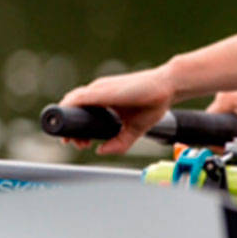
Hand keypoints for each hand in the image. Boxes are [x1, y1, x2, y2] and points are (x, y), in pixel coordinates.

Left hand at [58, 65, 176, 154]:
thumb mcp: (134, 129)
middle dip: (68, 128)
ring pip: (72, 102)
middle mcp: (97, 91)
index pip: (79, 111)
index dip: (73, 127)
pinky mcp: (103, 89)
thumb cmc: (153, 103)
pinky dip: (71, 107)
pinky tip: (69, 118)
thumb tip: (100, 151)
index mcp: (102, 99)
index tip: (77, 142)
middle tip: (75, 143)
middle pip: (72, 107)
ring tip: (73, 138)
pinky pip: (80, 97)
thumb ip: (119, 142)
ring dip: (67, 119)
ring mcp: (99, 88)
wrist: (169, 86)